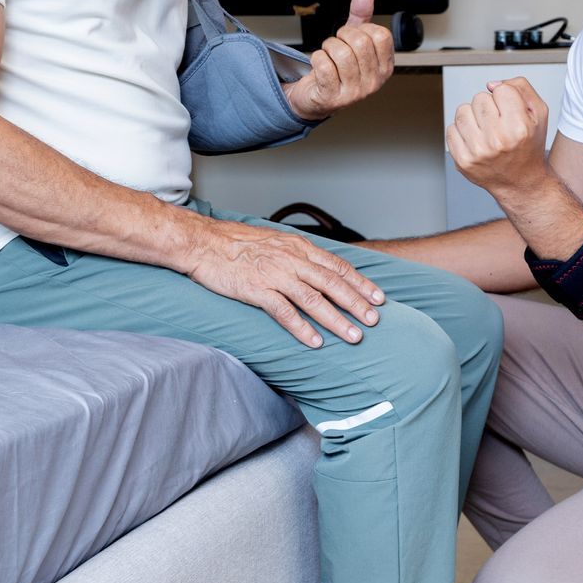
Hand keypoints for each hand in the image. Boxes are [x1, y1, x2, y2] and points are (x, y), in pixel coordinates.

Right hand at [182, 217, 386, 348]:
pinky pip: (284, 312)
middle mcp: (291, 260)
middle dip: (356, 304)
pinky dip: (302, 328)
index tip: (378, 297)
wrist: (203, 242)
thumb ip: (298, 255)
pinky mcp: (256, 290)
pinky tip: (315, 342)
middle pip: (332, 283)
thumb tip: (320, 269)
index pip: (337, 266)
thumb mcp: (275, 241)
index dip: (360, 283)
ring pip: (314, 299)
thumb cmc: (237, 243)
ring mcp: (274, 275)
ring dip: (336, 320)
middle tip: (374, 321)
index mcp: (298, 247)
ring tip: (354, 337)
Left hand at [283, 0, 395, 121]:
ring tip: (327, 54)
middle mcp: (374, 82)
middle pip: (361, 43)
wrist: (316, 97)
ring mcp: (355, 92)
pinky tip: (319, 64)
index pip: (381, 35)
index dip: (361, 29)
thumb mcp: (352, 39)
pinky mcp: (333, 97)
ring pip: (341, 54)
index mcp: (384, 67)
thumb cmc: (337, 68)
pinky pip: (324, 66)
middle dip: (342, 36)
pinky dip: (317, 58)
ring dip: (328, 47)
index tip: (352, 36)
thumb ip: (361, 14)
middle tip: (336, 44)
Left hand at [448, 77, 551, 200]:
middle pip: (480, 97)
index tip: (510, 112)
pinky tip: (476, 140)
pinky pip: (451, 129)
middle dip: (489, 107)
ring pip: (462, 110)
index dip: (506, 98)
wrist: (521, 181)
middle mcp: (497, 140)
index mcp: (518, 128)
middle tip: (499, 123)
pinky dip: (461, 132)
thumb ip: (520, 88)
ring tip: (485, 130)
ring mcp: (478, 151)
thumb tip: (491, 85)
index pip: (501, 90)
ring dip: (473, 117)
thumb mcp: (538, 113)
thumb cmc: (529, 146)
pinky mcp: (462, 160)